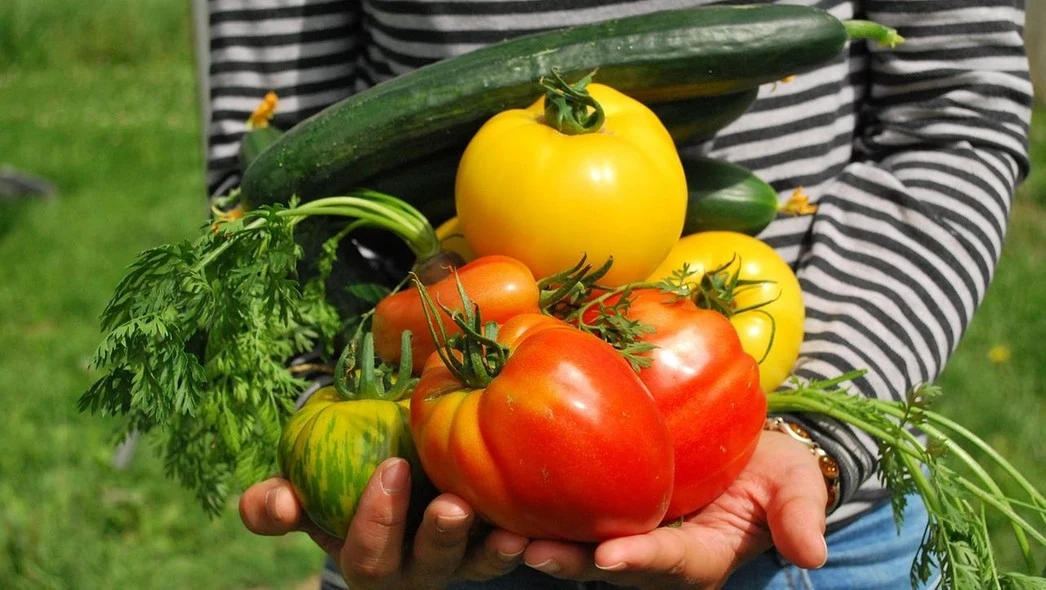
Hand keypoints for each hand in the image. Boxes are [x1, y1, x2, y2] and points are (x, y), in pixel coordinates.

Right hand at [239, 457, 529, 589]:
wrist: (394, 474)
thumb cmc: (342, 487)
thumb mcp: (306, 496)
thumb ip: (277, 505)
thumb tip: (276, 502)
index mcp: (370, 559)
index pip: (368, 554)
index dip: (377, 519)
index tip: (390, 467)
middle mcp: (417, 570)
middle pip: (430, 566)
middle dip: (439, 538)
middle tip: (451, 506)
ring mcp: (460, 561)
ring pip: (477, 565)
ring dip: (492, 550)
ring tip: (509, 532)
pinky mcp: (496, 545)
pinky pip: (514, 549)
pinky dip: (528, 538)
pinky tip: (539, 521)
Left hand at [520, 431, 828, 588]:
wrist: (747, 450)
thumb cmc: (773, 468)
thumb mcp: (795, 485)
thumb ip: (799, 515)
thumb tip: (813, 553)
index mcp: (702, 555)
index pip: (671, 563)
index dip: (642, 561)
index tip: (611, 556)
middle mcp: (657, 555)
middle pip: (610, 566)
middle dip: (572, 562)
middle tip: (531, 552)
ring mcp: (629, 534)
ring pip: (581, 546)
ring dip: (544, 543)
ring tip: (502, 534)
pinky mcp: (607, 509)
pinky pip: (573, 515)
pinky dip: (540, 511)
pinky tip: (501, 497)